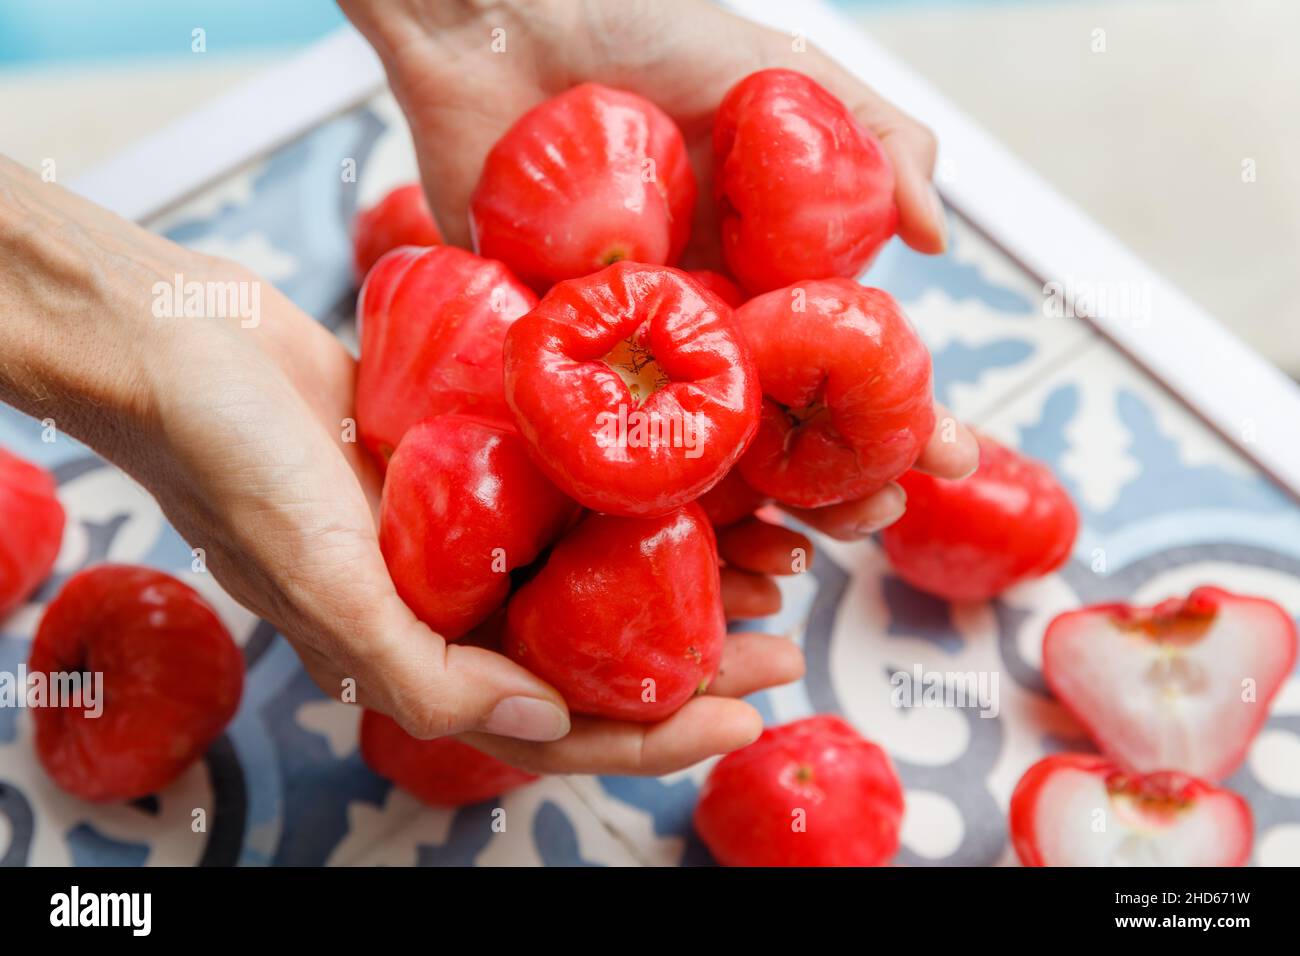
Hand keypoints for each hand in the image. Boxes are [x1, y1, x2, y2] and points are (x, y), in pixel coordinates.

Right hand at [0, 158, 799, 774]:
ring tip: (771, 563)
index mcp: (416, 651)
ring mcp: (468, 528)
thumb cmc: (226, 459)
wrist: (181, 339)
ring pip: (599, 570)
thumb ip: (422, 670)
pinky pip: (575, 488)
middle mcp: (451, 598)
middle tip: (782, 644)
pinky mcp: (476, 457)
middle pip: (596, 650)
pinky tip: (704, 477)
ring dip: (685, 571)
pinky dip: (639, 490)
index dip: (652, 733)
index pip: (553, 721)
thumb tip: (540, 715)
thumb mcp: (319, 580)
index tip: (743, 715)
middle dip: (694, 657)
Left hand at [341, 0, 979, 625]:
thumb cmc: (642, 27)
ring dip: (743, 514)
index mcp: (759, 267)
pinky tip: (674, 542)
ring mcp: (619, 344)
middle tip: (872, 520)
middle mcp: (697, 317)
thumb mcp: (782, 72)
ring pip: (689, 453)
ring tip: (789, 558)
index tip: (945, 458)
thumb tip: (938, 241)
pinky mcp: (536, 352)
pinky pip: (583, 443)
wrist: (504, 22)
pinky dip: (628, 499)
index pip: (841, 356)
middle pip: (775, 423)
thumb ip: (873, 140)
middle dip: (834, 481)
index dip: (898, 409)